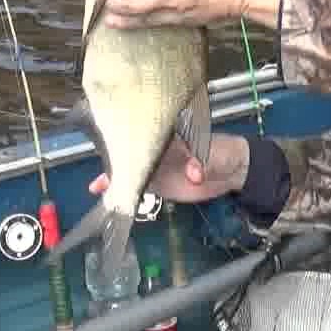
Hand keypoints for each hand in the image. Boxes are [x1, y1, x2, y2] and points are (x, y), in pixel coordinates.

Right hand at [88, 133, 249, 202]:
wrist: (233, 171)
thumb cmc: (222, 151)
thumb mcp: (213, 153)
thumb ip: (203, 162)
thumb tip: (193, 173)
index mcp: (169, 136)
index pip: (144, 133)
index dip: (127, 137)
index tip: (111, 140)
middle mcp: (158, 150)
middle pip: (131, 153)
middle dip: (113, 158)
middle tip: (97, 166)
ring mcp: (157, 167)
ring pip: (132, 171)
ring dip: (115, 178)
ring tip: (96, 186)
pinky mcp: (160, 185)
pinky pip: (140, 187)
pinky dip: (127, 192)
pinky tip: (111, 198)